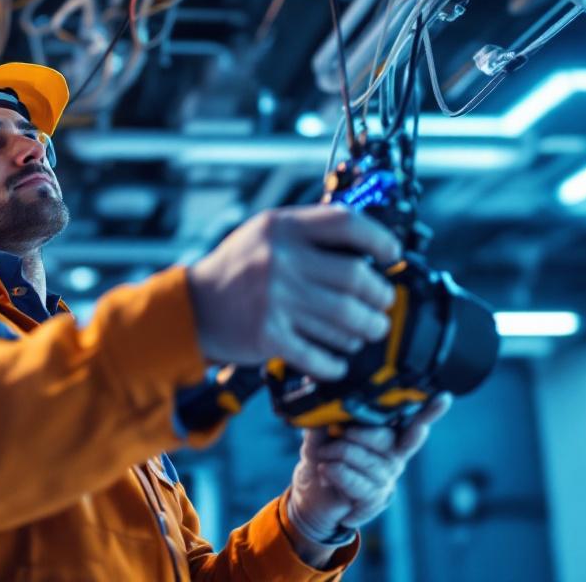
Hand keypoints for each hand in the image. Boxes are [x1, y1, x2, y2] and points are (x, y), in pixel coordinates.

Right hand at [186, 204, 400, 379]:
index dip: (379, 239)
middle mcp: (280, 260)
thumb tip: (367, 247)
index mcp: (283, 227)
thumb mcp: (266, 233)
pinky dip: (335, 362)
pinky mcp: (269, 335)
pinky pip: (319, 354)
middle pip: (355, 277)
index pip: (346, 223)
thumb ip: (309, 232)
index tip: (391, 255)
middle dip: (380, 296)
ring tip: (368, 331)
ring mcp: (275, 299)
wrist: (194, 306)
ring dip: (365, 329)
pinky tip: (338, 361)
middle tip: (383, 304)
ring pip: (344, 319)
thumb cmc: (238, 268)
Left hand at [286, 393, 452, 550]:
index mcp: (388, 433)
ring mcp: (387, 479)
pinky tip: (326, 471)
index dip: (429, 411)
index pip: (414, 420)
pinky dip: (336, 473)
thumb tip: (316, 383)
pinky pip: (356, 482)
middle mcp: (394, 455)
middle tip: (336, 431)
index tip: (442, 398)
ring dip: (337, 453)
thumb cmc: (325, 455)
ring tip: (324, 454)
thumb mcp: (321, 428)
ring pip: (367, 460)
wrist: (312, 493)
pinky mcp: (375, 499)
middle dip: (357, 434)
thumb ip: (326, 410)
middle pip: (386, 439)